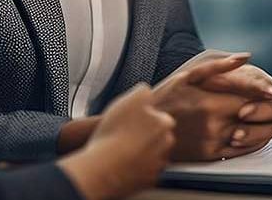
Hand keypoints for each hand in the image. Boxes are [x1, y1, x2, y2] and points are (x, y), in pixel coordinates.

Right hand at [58, 84, 174, 199]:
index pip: (160, 116)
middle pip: (159, 135)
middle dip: (146, 134)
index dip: (145, 117)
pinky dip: (137, 166)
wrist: (105, 167)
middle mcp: (166, 143)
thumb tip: (148, 92)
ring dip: (143, 150)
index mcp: (164, 123)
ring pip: (153, 152)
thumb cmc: (115, 133)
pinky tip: (124, 161)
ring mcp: (159, 162)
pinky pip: (146, 169)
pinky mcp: (150, 179)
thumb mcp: (129, 99)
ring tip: (123, 148)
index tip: (133, 120)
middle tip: (127, 134)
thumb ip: (144, 92)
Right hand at [154, 54, 271, 160]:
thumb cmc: (165, 98)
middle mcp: (215, 125)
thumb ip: (219, 66)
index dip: (265, 93)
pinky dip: (253, 141)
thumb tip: (245, 57)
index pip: (252, 97)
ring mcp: (214, 142)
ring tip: (262, 116)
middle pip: (256, 117)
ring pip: (253, 135)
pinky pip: (243, 150)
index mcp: (211, 102)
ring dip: (263, 125)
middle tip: (270, 102)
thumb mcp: (188, 75)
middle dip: (267, 108)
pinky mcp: (211, 155)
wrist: (144, 129)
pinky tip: (251, 130)